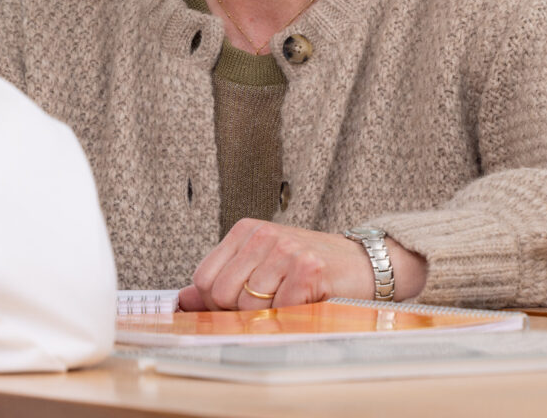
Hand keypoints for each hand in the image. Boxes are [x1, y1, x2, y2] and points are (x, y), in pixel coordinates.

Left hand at [178, 219, 427, 310]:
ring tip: (291, 300)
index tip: (240, 304)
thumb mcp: (261, 267)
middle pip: (221, 294)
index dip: (217, 303)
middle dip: (240, 311)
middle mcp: (263, 234)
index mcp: (246, 231)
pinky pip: (279, 311)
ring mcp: (285, 249)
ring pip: (249, 306)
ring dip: (270, 314)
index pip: (204, 279)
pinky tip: (305, 302)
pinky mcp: (308, 267)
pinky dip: (291, 317)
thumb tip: (182, 300)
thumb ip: (221, 282)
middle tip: (270, 304)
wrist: (364, 263)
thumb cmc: (310, 268)